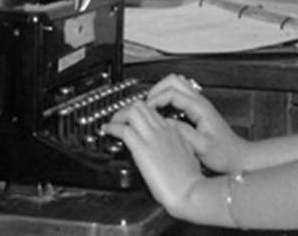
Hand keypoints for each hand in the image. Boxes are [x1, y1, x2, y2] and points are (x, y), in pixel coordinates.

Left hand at [102, 100, 204, 215]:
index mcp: (174, 132)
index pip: (153, 112)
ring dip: (118, 115)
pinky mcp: (142, 149)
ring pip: (132, 111)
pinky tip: (107, 131)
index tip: (133, 121)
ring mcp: (152, 138)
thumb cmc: (191, 179)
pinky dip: (112, 128)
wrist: (190, 191)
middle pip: (141, 106)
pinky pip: (124, 130)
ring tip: (112, 124)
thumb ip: (180, 146)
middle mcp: (162, 130)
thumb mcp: (190, 155)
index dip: (140, 114)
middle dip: (126, 110)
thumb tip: (173, 146)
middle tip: (118, 120)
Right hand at [144, 74, 248, 173]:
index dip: (155, 99)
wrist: (238, 157)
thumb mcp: (202, 147)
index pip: (171, 92)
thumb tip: (164, 123)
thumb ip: (183, 133)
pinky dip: (168, 98)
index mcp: (200, 108)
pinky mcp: (198, 110)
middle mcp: (200, 102)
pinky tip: (164, 113)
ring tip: (152, 107)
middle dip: (156, 89)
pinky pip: (179, 95)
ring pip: (177, 84)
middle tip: (146, 105)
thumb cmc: (225, 154)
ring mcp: (200, 104)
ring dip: (162, 91)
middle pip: (173, 80)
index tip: (146, 111)